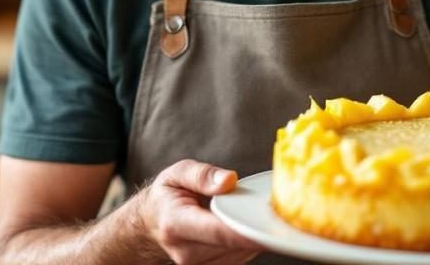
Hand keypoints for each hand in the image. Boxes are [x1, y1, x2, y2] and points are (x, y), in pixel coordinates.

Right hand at [137, 159, 263, 264]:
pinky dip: (247, 242)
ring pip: (240, 253)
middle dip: (255, 229)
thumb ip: (202, 175)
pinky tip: (246, 226)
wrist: (153, 222)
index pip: (216, 232)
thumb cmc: (168, 195)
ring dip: (253, 235)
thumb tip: (229, 180)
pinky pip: (239, 258)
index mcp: (175, 223)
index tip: (268, 226)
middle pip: (232, 245)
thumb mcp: (177, 173)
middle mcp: (186, 251)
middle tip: (276, 211)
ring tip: (255, 214)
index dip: (244, 231)